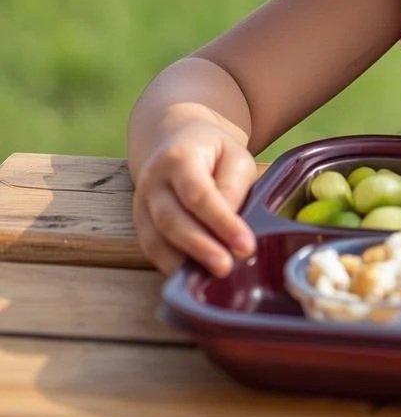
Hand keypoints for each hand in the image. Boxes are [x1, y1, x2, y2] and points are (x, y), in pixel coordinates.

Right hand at [131, 122, 258, 276]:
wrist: (173, 140)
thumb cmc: (211, 151)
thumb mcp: (234, 156)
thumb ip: (233, 187)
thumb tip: (232, 225)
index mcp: (179, 158)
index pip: (199, 194)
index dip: (222, 222)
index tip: (245, 245)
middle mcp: (153, 181)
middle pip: (172, 220)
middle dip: (200, 247)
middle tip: (227, 267)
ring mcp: (141, 203)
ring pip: (156, 239)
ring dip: (183, 262)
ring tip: (211, 276)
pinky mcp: (139, 222)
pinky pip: (151, 248)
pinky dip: (170, 264)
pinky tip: (191, 275)